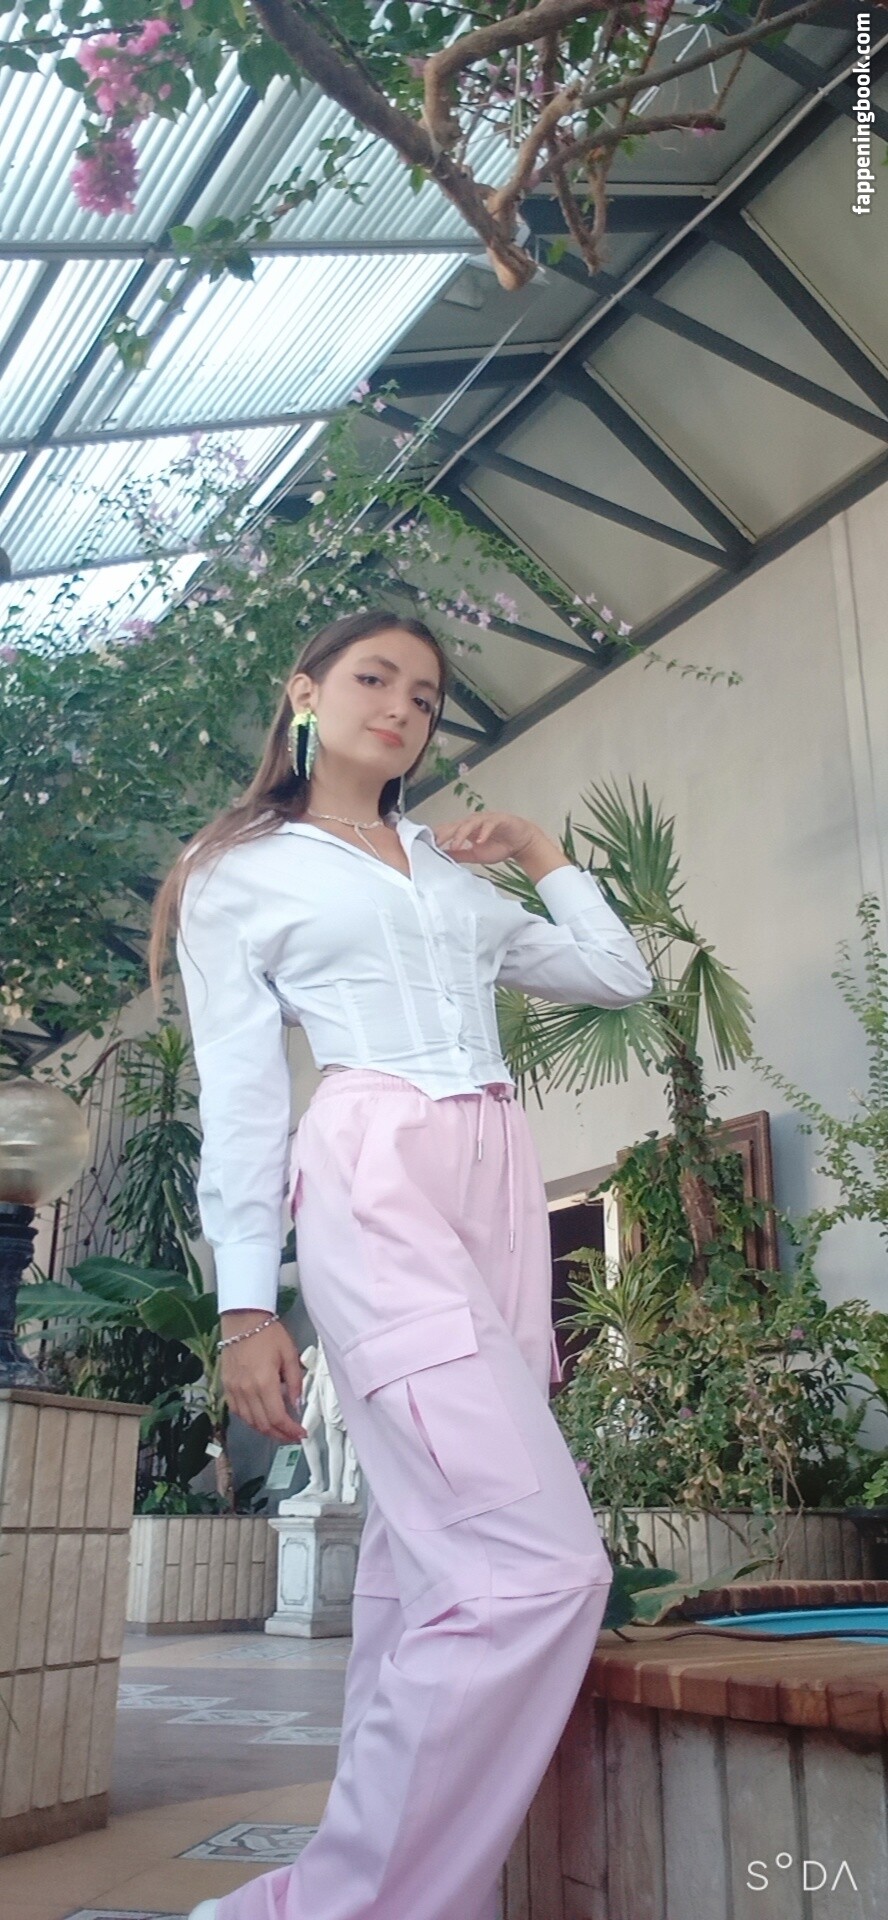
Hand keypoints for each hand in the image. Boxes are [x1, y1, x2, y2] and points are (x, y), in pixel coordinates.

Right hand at [220, 1313, 307, 1443]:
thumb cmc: (269, 1333)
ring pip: (249, 1421)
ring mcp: (234, 1389)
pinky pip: (237, 1411)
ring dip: (265, 1431)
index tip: (301, 1434)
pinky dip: (250, 1420)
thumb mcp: (290, 1354)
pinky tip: (260, 1419)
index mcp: (264, 1383)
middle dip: (280, 1435)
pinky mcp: (226, 1386)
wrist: (242, 1319)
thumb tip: (297, 1404)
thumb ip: (295, 1382)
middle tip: (293, 1436)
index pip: (277, 1417)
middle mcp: (246, 1390)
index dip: (290, 1430)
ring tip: (279, 1431)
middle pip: (263, 1424)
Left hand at [432, 811, 539, 866]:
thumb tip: (442, 857)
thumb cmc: (499, 847)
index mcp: (466, 829)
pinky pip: (489, 824)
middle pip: (455, 825)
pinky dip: (484, 832)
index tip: (426, 845)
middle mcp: (473, 822)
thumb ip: (460, 855)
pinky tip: (479, 841)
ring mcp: (486, 819)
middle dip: (445, 833)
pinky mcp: (499, 820)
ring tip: (455, 845)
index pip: (448, 830)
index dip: (438, 836)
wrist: (521, 842)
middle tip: (435, 843)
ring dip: (461, 833)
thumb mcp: (476, 855)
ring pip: (470, 823)